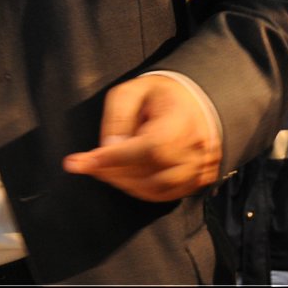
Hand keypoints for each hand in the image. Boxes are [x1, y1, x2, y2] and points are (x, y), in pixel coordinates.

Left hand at [62, 74, 220, 201]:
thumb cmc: (157, 94)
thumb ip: (117, 117)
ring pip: (159, 190)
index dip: (116, 159)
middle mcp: (197, 146)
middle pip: (153, 174)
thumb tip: (109, 148)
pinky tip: (126, 177)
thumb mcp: (129, 92)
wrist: (189, 100)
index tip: (85, 161)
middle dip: (114, 172)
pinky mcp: (200, 178)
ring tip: (105, 169)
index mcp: (181, 119)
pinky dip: (142, 191)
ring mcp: (202, 165)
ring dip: (126, 184)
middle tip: (89, 164)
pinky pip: (168, 195)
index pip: (151, 148)